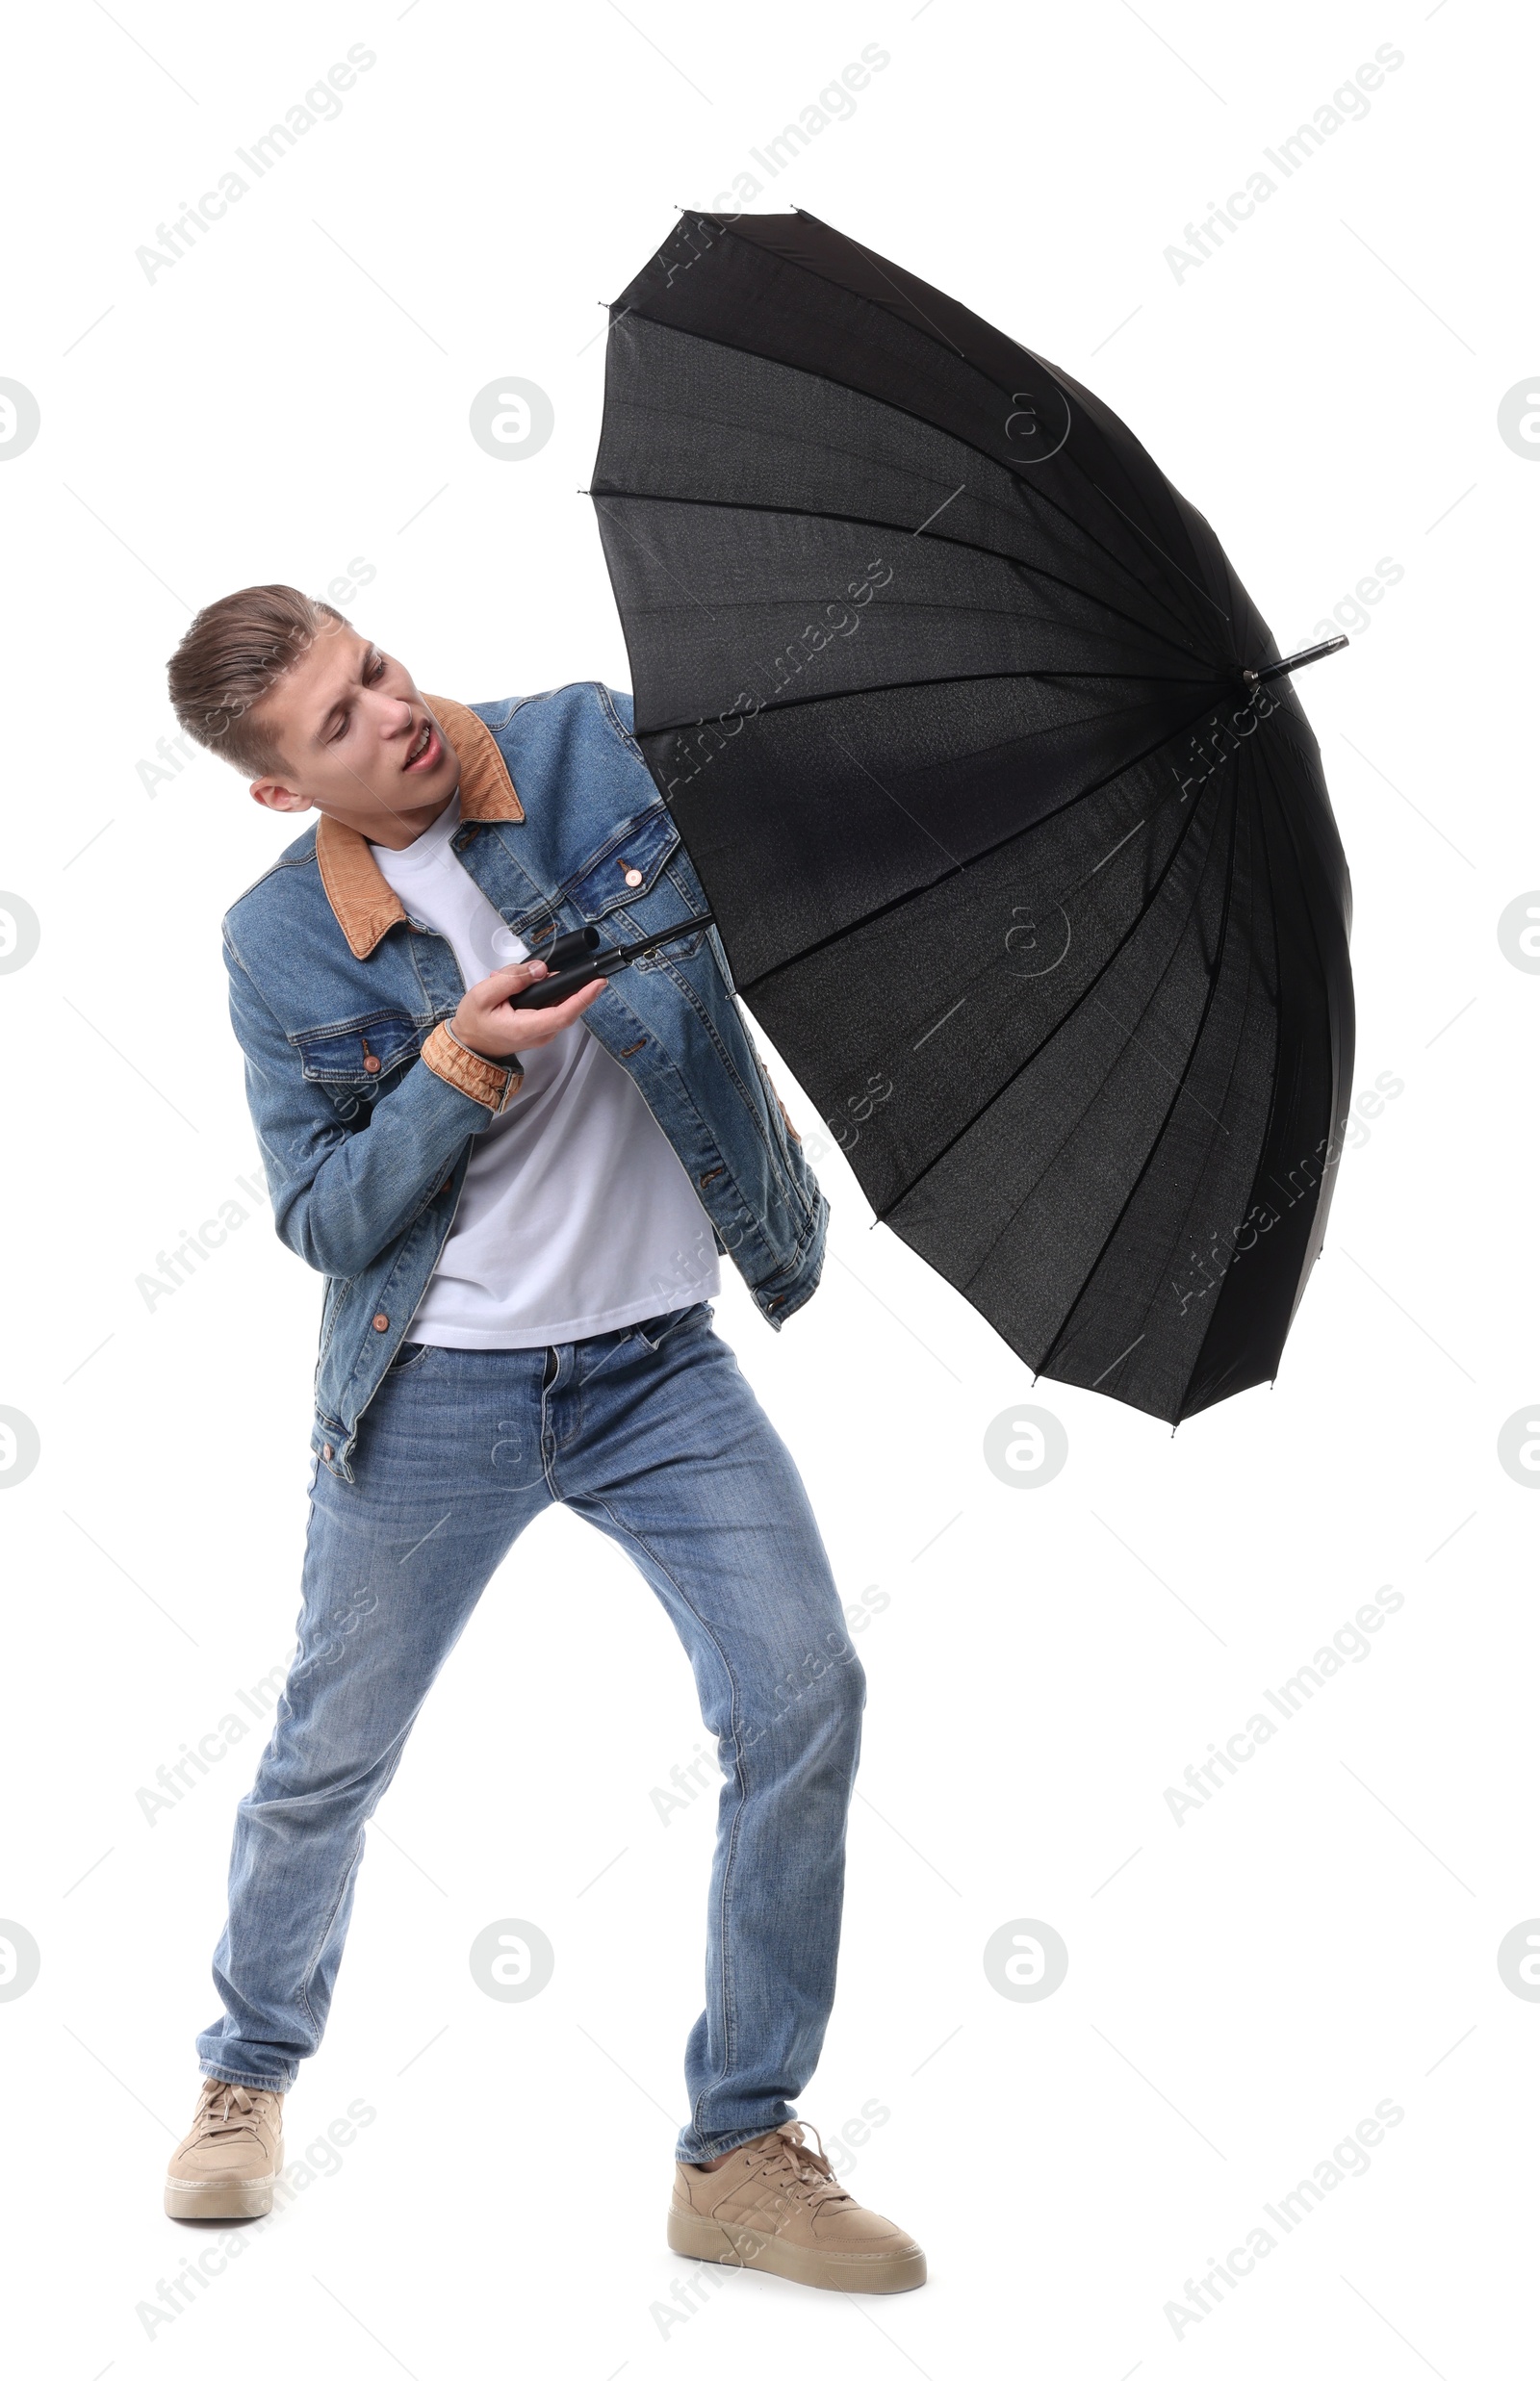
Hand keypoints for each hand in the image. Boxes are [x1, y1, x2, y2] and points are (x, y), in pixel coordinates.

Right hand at [451, 961, 605, 1059]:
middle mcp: (541, 1034)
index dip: (584, 997)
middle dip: (557, 981)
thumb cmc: (474, 1022)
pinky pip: (552, 1006)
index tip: (598, 982)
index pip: (564, 1014)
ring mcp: (544, 1033)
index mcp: (526, 1028)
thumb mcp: (483, 994)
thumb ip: (512, 979)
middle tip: (535, 970)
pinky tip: (522, 985)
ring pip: (558, 1002)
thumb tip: (540, 969)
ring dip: (545, 985)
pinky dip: (542, 992)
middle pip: (565, 1004)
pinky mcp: (543, 1028)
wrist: (470, 1044)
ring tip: (515, 979)